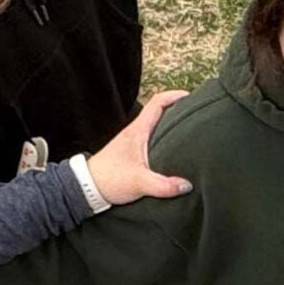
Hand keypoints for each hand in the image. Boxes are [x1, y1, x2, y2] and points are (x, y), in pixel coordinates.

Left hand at [84, 91, 193, 205]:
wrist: (87, 188)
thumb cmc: (109, 179)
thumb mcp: (139, 183)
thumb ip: (164, 185)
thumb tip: (187, 185)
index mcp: (137, 131)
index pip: (157, 103)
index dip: (174, 96)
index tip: (191, 96)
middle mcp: (136, 132)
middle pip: (160, 112)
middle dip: (178, 109)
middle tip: (196, 113)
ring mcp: (134, 142)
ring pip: (157, 126)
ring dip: (172, 125)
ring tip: (190, 131)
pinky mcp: (133, 153)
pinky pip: (153, 140)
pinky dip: (166, 139)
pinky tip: (174, 150)